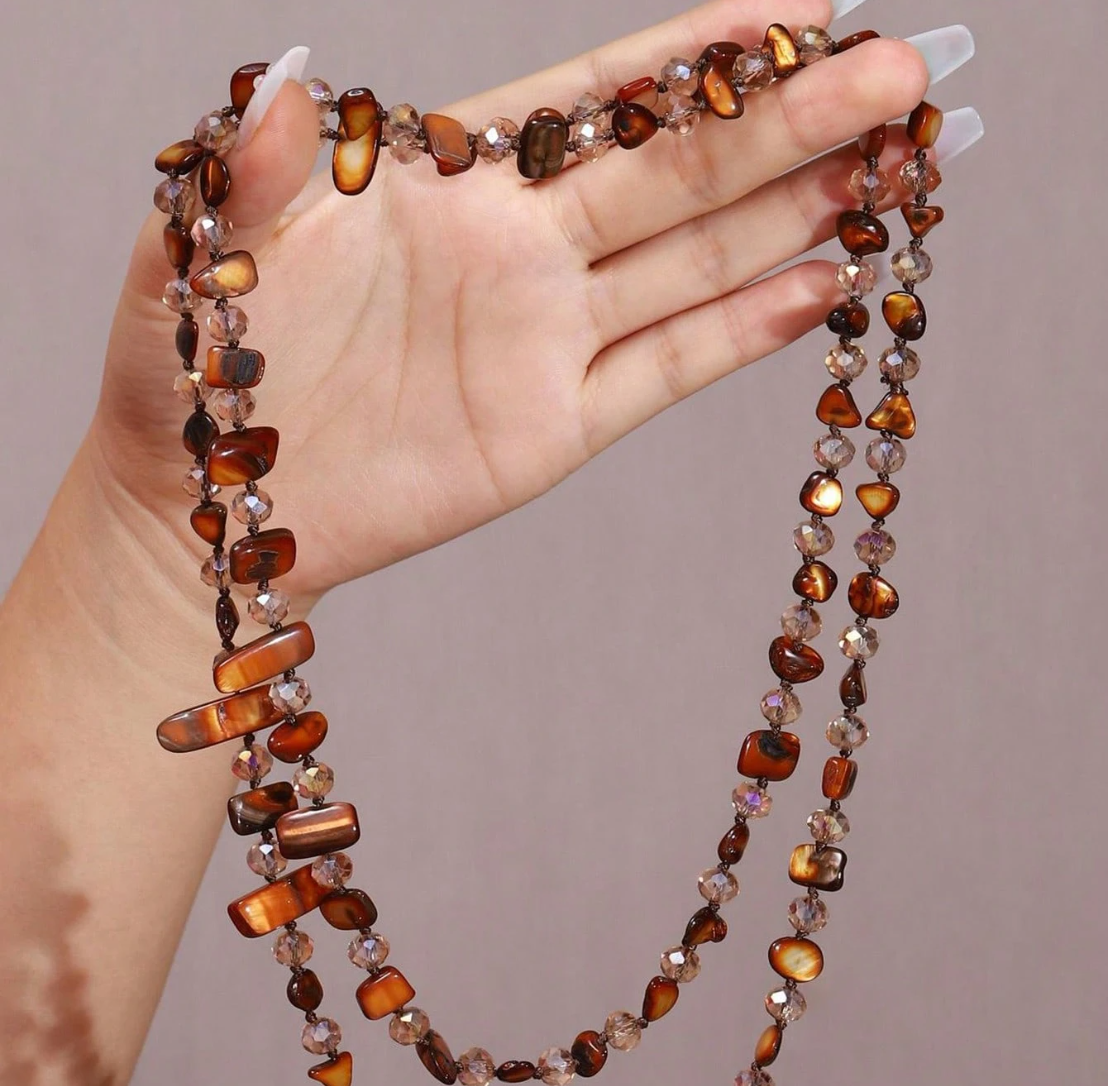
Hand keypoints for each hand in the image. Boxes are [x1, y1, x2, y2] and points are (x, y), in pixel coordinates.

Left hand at [93, 0, 949, 605]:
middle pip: (678, 170)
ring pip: (696, 262)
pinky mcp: (554, 428)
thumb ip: (253, 166)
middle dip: (790, 121)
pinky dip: (746, 329)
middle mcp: (517, 248)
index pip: (596, 99)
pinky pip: (668, 369)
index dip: (696, 54)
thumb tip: (284, 82)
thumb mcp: (201, 249)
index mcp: (444, 180)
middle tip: (901, 72)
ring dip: (795, 214)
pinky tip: (825, 285)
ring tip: (894, 169)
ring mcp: (544, 338)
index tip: (799, 9)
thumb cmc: (192, 367)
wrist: (209, 504)